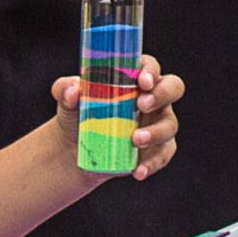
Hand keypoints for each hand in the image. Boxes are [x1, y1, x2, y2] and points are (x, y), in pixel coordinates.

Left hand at [53, 52, 188, 178]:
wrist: (75, 148)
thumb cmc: (77, 113)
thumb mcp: (65, 98)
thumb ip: (64, 89)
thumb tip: (73, 91)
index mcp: (134, 77)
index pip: (150, 66)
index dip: (150, 71)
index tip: (142, 81)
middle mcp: (152, 97)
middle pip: (173, 87)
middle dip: (162, 95)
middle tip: (141, 106)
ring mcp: (158, 123)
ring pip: (170, 124)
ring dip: (156, 132)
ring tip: (134, 140)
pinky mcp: (157, 149)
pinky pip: (163, 154)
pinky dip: (152, 163)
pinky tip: (137, 170)